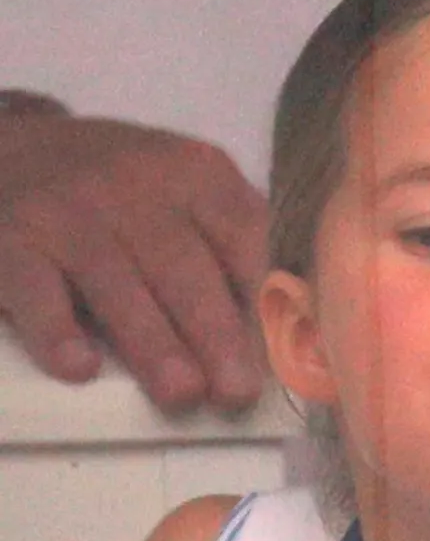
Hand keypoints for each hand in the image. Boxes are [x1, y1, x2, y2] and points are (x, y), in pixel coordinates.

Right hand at [0, 114, 265, 408]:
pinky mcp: (9, 240)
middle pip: (183, 265)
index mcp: (195, 173)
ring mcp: (67, 212)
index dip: (264, 295)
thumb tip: (291, 310)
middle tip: (237, 392)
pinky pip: (35, 289)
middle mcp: (134, 185)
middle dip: (215, 332)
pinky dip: (58, 330)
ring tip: (182, 394)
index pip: (243, 233)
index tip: (284, 350)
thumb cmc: (120, 184)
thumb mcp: (184, 182)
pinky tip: (81, 368)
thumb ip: (234, 232)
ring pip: (117, 283)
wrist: (10, 146)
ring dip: (152, 343)